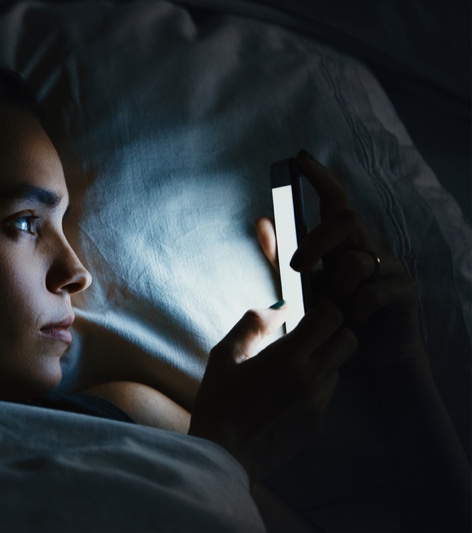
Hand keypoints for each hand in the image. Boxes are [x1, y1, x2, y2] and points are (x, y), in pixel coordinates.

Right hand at [189, 300, 356, 482]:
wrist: (224, 456)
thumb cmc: (218, 403)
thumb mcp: (224, 356)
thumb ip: (254, 324)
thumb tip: (281, 306)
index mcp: (287, 357)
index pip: (331, 317)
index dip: (323, 308)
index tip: (307, 312)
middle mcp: (311, 379)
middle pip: (348, 340)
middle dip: (332, 331)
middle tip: (307, 335)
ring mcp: (318, 403)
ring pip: (340, 367)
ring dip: (324, 359)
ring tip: (292, 368)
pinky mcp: (318, 423)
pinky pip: (328, 392)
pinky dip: (316, 385)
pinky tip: (288, 394)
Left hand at [257, 151, 424, 369]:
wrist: (370, 359)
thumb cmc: (334, 321)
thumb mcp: (301, 286)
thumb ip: (281, 256)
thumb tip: (261, 220)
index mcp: (342, 243)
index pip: (334, 200)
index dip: (319, 177)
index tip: (298, 158)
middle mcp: (367, 246)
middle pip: (345, 219)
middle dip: (316, 240)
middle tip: (297, 268)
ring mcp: (389, 266)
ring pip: (356, 260)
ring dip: (337, 289)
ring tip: (335, 313)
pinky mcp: (404, 289)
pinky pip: (373, 292)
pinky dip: (355, 311)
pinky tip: (354, 324)